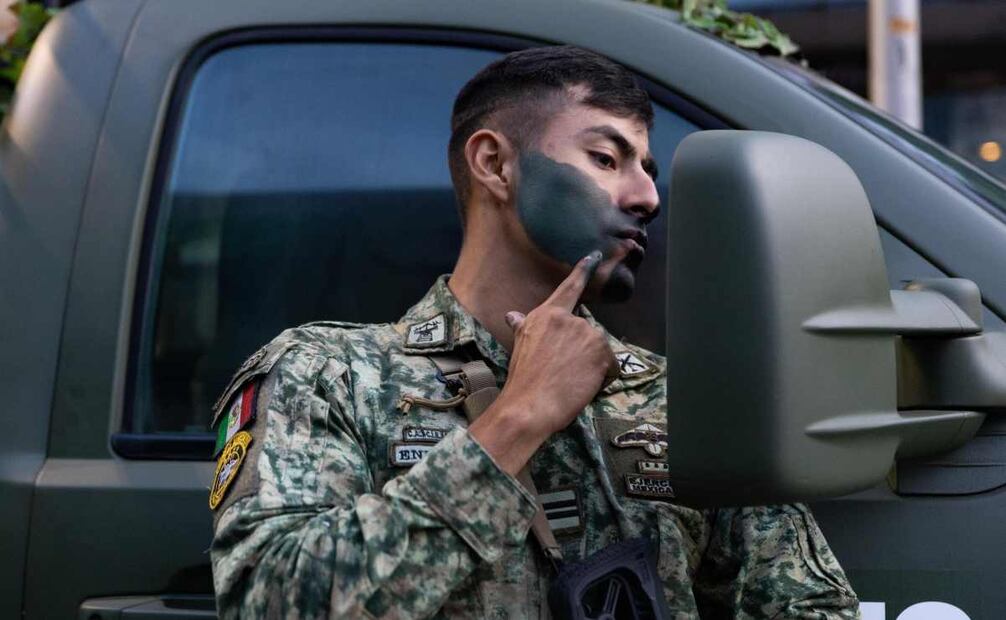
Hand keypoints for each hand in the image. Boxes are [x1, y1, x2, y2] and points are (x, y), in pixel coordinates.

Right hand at [468, 251, 618, 474]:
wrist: (529, 404)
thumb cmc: (522, 380)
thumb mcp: (520, 347)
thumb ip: (523, 327)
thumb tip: (512, 315)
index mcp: (546, 315)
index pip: (569, 288)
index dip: (583, 270)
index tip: (595, 256)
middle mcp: (568, 319)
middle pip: (587, 333)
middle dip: (581, 353)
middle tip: (562, 373)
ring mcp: (586, 333)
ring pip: (599, 351)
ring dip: (592, 367)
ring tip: (570, 381)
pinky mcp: (601, 351)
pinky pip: (611, 368)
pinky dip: (603, 379)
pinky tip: (583, 387)